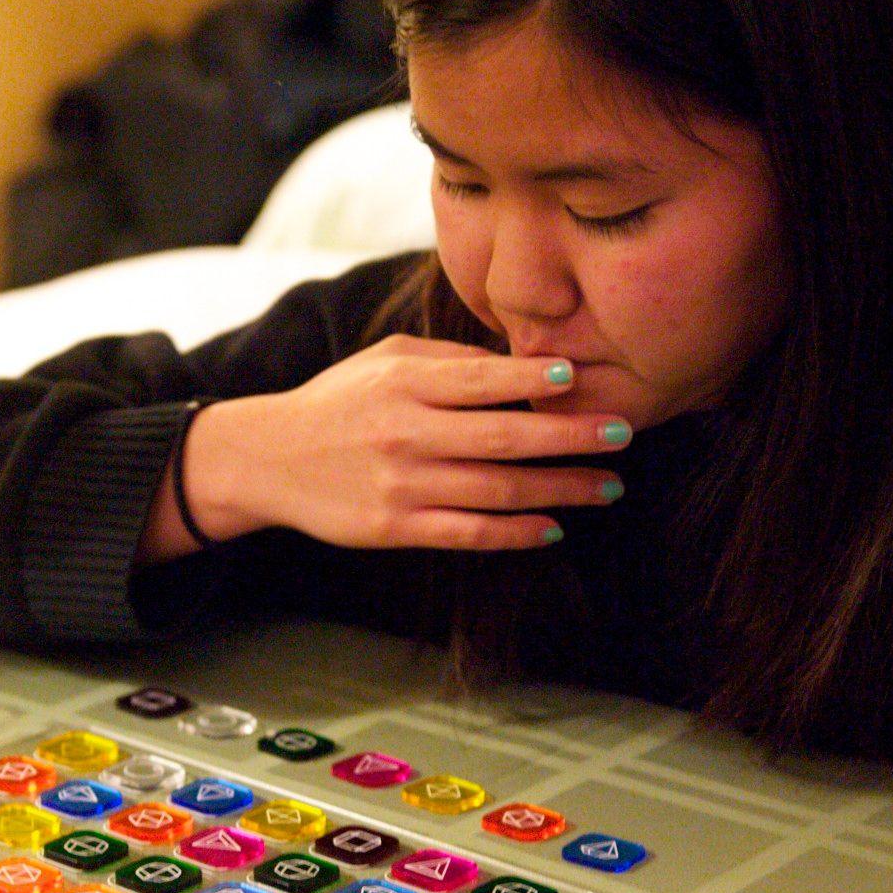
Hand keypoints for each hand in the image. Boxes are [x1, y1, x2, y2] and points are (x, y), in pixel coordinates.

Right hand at [179, 336, 629, 556]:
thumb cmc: (340, 401)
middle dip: (571, 436)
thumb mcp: (385, 359)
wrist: (269, 459)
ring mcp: (401, 485)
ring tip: (608, 486)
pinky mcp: (394, 528)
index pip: (483, 379)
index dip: (534, 379)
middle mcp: (406, 433)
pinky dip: (517, 533)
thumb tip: (523, 364)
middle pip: (505, 436)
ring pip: (497, 490)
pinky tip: (554, 527)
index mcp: (405, 382)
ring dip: (561, 489)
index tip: (580, 378)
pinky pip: (469, 533)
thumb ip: (450, 360)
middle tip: (622, 434)